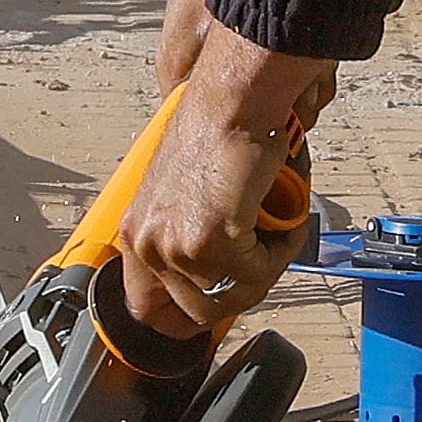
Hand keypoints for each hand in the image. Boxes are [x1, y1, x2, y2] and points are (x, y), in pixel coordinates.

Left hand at [115, 24, 332, 341]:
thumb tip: (214, 271)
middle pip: (198, 314)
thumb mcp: (184, 193)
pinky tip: (285, 219)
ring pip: (234, 299)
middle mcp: (149, 245)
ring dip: (265, 271)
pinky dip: (282, 251)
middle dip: (239, 294)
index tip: (215, 306)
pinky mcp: (212, 243)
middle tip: (262, 261)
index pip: (147, 309)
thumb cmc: (217, 132)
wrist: (234, 104)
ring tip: (277, 231)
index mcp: (137, 234)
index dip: (184, 317)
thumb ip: (188, 234)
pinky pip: (260, 275)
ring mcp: (178, 248)